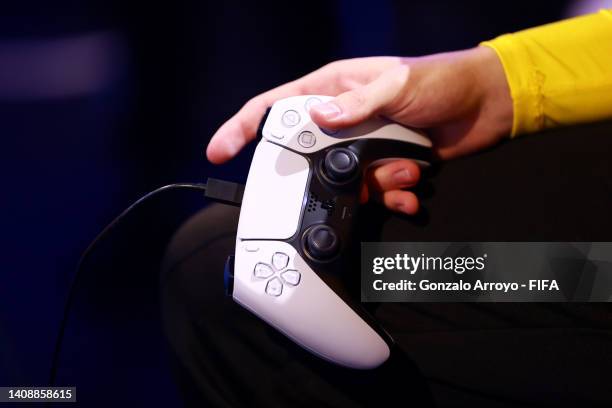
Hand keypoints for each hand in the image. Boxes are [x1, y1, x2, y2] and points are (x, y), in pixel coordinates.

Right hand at [206, 46, 511, 213]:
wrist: (485, 105)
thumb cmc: (441, 79)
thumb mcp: (397, 83)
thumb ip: (357, 103)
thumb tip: (319, 118)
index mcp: (334, 89)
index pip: (276, 107)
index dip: (243, 127)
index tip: (218, 150)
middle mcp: (343, 120)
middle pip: (311, 156)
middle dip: (331, 175)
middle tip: (359, 178)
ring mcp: (363, 146)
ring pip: (345, 181)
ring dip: (375, 185)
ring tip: (405, 170)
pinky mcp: (384, 167)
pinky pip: (373, 193)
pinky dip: (391, 198)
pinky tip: (410, 191)